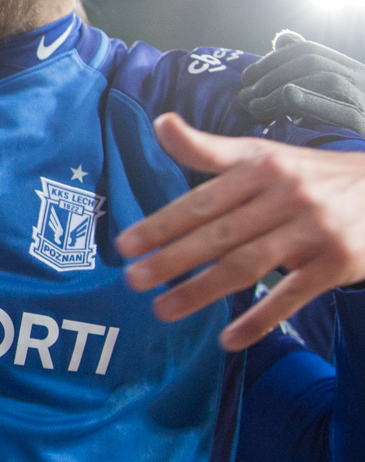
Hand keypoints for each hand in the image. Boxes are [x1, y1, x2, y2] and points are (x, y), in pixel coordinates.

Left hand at [116, 112, 364, 349]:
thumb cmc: (309, 175)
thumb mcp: (262, 154)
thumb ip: (208, 148)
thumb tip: (161, 122)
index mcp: (260, 169)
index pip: (201, 201)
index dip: (162, 223)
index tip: (125, 244)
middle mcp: (285, 197)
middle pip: (219, 235)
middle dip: (172, 259)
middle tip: (133, 279)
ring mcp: (313, 231)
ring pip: (248, 265)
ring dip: (202, 291)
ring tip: (163, 308)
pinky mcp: (336, 263)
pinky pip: (291, 296)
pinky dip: (259, 320)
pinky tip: (228, 339)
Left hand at [240, 30, 364, 134]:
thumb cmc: (345, 127)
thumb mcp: (326, 96)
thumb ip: (306, 70)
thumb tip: (282, 40)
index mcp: (350, 70)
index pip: (308, 50)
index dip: (273, 60)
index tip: (248, 77)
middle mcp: (361, 79)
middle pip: (313, 61)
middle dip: (271, 74)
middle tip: (246, 93)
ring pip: (326, 80)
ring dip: (282, 89)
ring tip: (255, 106)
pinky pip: (341, 110)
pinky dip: (310, 102)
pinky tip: (283, 104)